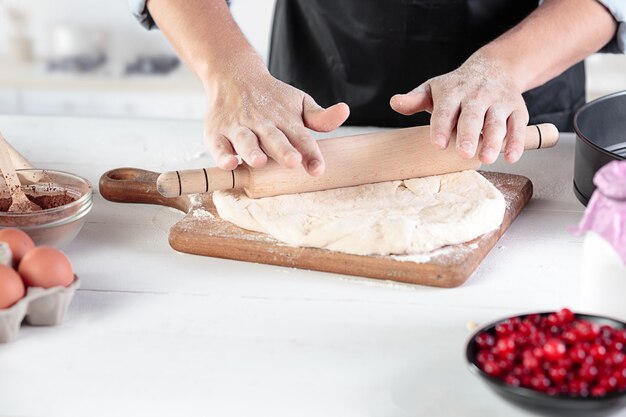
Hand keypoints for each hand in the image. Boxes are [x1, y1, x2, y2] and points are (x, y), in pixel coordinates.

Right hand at [204, 63, 349, 175]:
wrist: (234, 74)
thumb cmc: (272, 98)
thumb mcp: (298, 103)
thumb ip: (320, 117)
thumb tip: (344, 111)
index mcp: (285, 120)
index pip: (301, 138)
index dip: (310, 153)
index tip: (318, 169)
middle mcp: (263, 124)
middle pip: (274, 139)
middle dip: (283, 150)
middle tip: (292, 162)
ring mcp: (239, 128)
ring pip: (246, 140)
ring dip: (252, 151)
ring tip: (259, 162)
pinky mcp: (217, 133)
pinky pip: (218, 145)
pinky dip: (222, 154)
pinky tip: (229, 163)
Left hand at [390, 54, 528, 163]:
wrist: (494, 68)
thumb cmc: (456, 87)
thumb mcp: (433, 89)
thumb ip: (414, 100)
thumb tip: (394, 102)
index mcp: (453, 91)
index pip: (445, 109)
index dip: (441, 126)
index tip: (437, 144)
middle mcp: (477, 95)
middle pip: (472, 115)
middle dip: (468, 134)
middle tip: (463, 153)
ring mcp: (498, 102)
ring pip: (496, 121)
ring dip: (492, 140)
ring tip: (486, 158)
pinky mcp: (517, 109)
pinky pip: (518, 125)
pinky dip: (516, 141)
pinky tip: (511, 158)